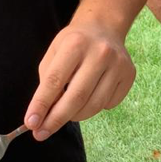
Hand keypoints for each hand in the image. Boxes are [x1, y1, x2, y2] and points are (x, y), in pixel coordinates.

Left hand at [24, 21, 135, 139]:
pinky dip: (94, 108)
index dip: (41, 105)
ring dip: (75, 116)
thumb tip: (42, 117)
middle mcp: (100, 53)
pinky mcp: (129, 74)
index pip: (54, 81)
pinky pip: (109, 104)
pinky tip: (90, 96)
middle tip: (42, 133)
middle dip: (56, 119)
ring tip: (66, 113)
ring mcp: (118, 64)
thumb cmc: (73, 44)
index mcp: (75, 44)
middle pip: (76, 97)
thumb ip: (47, 84)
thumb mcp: (54, 54)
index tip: (31, 124)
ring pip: (94, 105)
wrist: (104, 28)